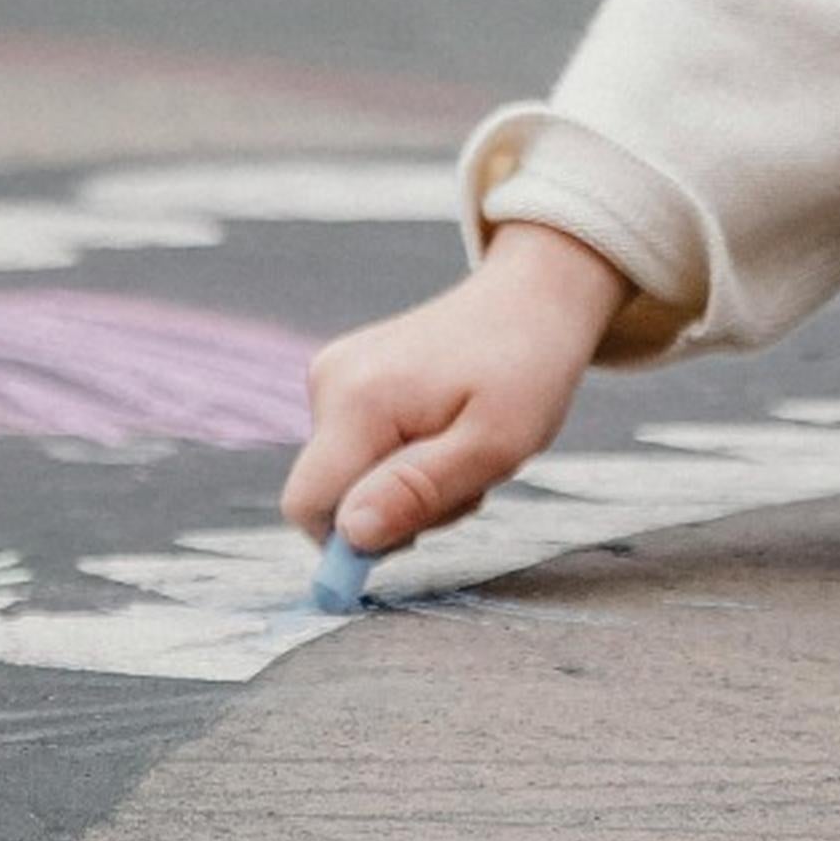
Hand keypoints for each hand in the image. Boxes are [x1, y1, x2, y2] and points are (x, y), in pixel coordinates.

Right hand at [280, 222, 628, 557]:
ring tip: (463, 448)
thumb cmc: (527, 370)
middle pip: (332, 497)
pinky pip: (357, 452)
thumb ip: (418, 491)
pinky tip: (447, 431)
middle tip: (465, 481)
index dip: (353, 541)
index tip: (421, 531)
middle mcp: (329, 382)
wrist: (532, 299)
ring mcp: (333, 376)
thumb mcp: (494, 445)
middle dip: (395, 511)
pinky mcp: (346, 379)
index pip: (307, 505)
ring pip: (349, 478)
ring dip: (408, 486)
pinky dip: (404, 460)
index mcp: (358, 400)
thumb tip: (350, 534)